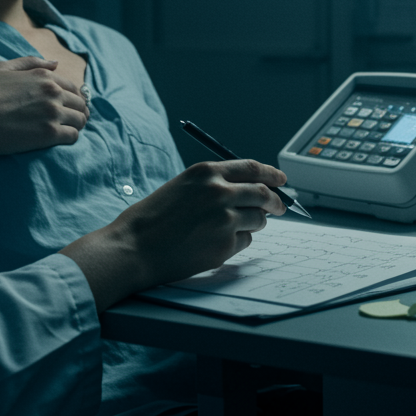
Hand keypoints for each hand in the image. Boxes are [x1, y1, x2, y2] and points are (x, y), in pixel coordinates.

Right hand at [0, 57, 88, 196]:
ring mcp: (52, 113)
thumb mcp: (2, 67)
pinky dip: (71, 137)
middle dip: (78, 110)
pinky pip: (73, 136)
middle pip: (80, 103)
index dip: (72, 96)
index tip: (69, 105)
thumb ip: (31, 62)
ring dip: (77, 124)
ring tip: (68, 130)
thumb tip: (55, 63)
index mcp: (43, 76)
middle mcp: (53, 92)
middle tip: (71, 119)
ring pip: (80, 120)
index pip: (72, 86)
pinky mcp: (49, 134)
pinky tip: (61, 139)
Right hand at [60, 160, 287, 310]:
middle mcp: (219, 192)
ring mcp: (224, 219)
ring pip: (258, 219)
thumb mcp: (181, 187)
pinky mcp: (225, 245)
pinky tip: (216, 243)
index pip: (252, 168)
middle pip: (263, 193)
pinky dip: (238, 242)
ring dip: (255, 223)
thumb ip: (212, 185)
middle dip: (276, 201)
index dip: (271, 174)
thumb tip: (245, 191)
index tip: (281, 180)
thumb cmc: (151, 219)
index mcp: (206, 172)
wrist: (134, 247)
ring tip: (232, 228)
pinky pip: (246, 241)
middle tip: (280, 207)